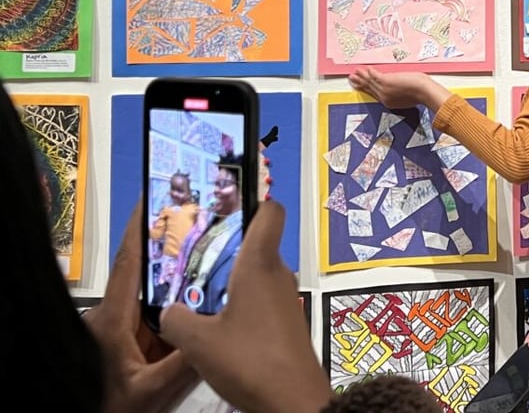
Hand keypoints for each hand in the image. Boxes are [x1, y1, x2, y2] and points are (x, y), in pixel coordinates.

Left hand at [83, 205, 197, 412]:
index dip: (138, 229)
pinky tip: (200, 305)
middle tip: (201, 225)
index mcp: (110, 321)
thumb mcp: (150, 391)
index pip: (126, 264)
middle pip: (143, 276)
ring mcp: (118, 332)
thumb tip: (219, 334)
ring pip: (151, 299)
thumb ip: (183, 365)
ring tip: (212, 261)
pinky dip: (175, 310)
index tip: (151, 199)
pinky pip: (153, 319)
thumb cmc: (110, 409)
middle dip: (171, 250)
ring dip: (178, 282)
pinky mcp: (125, 345)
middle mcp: (111, 319)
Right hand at [160, 201, 330, 412]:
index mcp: (259, 263)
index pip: (270, 211)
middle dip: (225, 247)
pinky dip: (241, 305)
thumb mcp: (198, 343)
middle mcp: (277, 273)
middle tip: (192, 256)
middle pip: (255, 244)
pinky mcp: (287, 322)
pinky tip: (219, 325)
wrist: (293, 401)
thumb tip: (169, 311)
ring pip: (256, 275)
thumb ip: (176, 320)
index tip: (226, 206)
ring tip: (198, 295)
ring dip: (230, 281)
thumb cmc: (250, 361)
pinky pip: (261, 300)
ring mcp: (286, 298)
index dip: (252, 201)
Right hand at [348, 66, 450, 110]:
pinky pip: (374, 76)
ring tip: (355, 73)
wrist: (423, 92)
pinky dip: (369, 72)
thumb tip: (399, 87)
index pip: (375, 94)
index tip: (361, 86)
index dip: (367, 89)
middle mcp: (384, 97)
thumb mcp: (408, 96)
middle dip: (360, 83)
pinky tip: (365, 69)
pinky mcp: (385, 81)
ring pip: (370, 82)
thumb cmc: (421, 94)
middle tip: (352, 79)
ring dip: (362, 76)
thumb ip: (400, 93)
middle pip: (369, 88)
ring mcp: (384, 89)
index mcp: (389, 102)